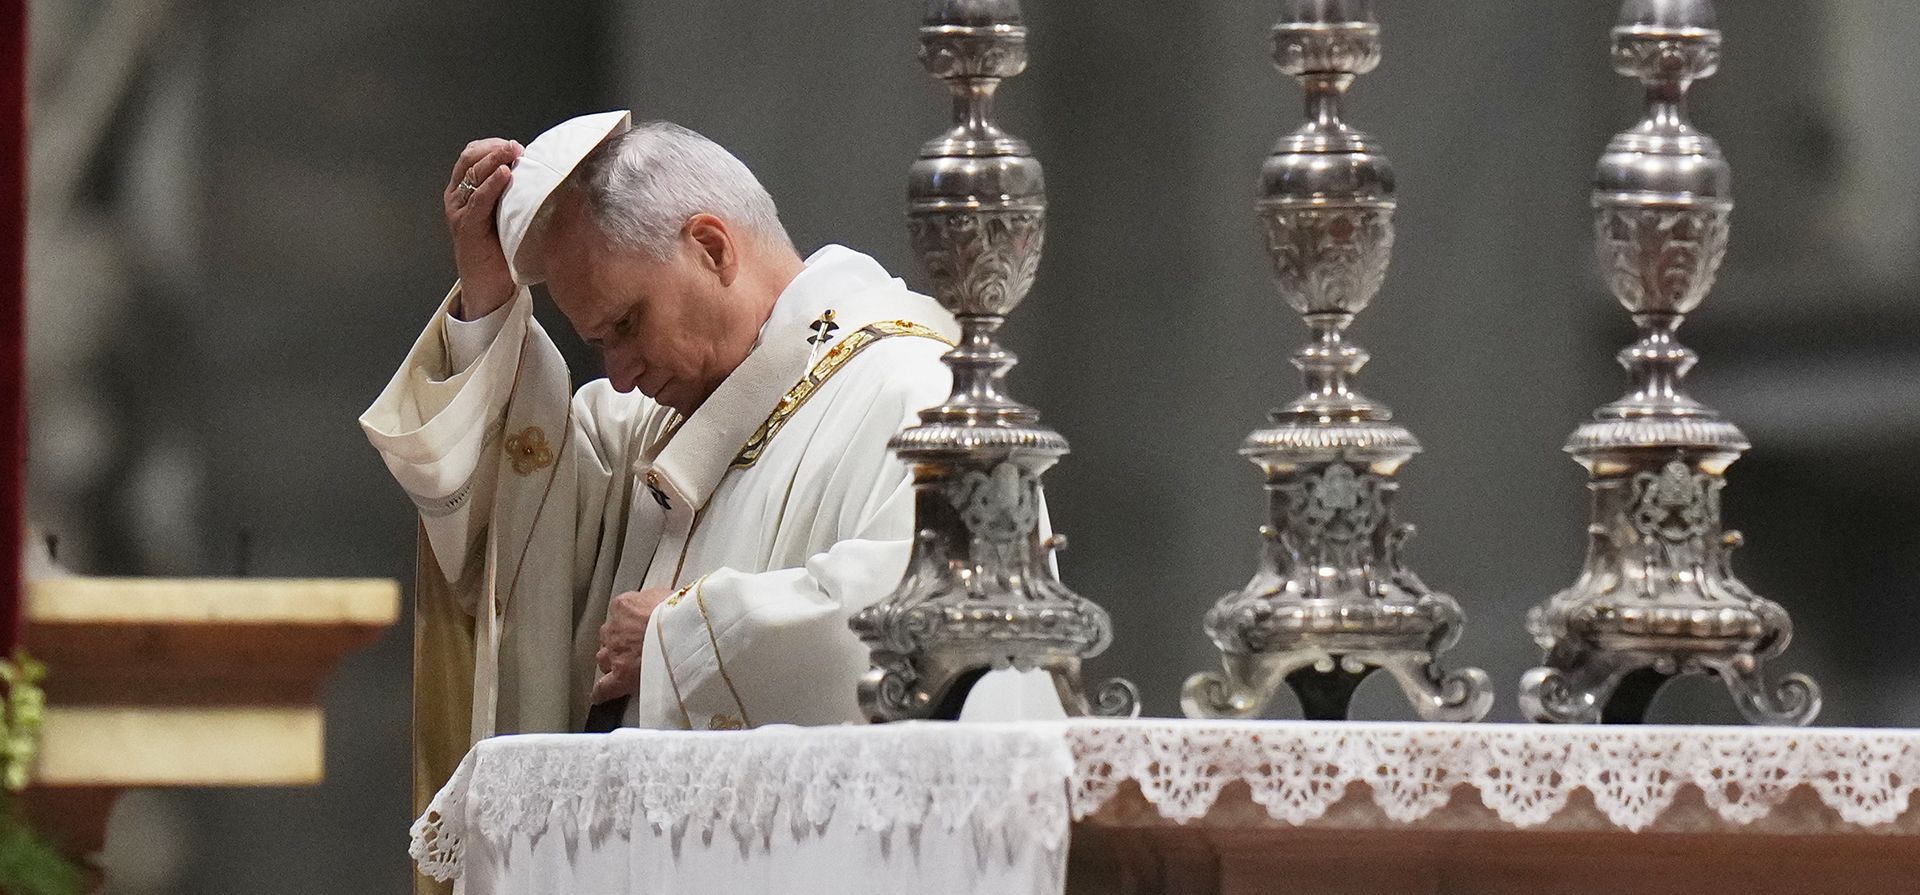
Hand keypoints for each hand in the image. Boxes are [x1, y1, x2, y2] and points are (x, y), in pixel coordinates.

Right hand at [443, 138, 523, 319]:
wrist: (489, 285)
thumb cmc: (501, 248)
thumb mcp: (507, 213)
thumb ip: (513, 192)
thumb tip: (539, 171)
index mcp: (465, 190)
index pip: (473, 153)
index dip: (493, 145)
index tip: (517, 146)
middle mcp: (457, 196)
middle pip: (470, 158)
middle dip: (495, 148)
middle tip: (518, 148)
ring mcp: (459, 210)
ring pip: (473, 174)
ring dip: (495, 159)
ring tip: (514, 153)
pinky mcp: (465, 226)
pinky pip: (478, 199)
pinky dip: (492, 184)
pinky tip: (505, 175)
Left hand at [591, 587, 674, 704]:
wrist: (682, 633)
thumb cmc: (680, 613)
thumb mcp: (669, 596)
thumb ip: (656, 601)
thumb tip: (660, 606)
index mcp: (624, 606)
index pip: (620, 612)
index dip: (629, 621)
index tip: (639, 626)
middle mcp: (614, 629)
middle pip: (610, 637)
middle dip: (619, 642)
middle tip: (635, 647)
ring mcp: (615, 654)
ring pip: (604, 659)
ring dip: (612, 662)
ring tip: (625, 668)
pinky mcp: (620, 677)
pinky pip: (604, 687)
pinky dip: (602, 692)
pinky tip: (601, 696)